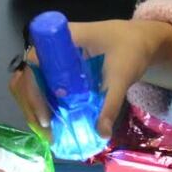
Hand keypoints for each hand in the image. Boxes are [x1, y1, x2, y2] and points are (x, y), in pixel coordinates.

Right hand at [8, 19, 171, 139]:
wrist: (143, 39)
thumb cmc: (132, 49)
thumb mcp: (121, 77)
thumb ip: (111, 104)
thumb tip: (101, 133)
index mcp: (63, 37)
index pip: (34, 64)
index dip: (33, 92)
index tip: (46, 117)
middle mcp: (53, 44)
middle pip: (29, 75)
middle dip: (32, 105)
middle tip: (46, 131)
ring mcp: (56, 55)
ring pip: (33, 81)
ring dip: (36, 105)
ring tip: (48, 131)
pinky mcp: (61, 65)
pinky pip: (45, 83)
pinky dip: (45, 102)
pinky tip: (53, 120)